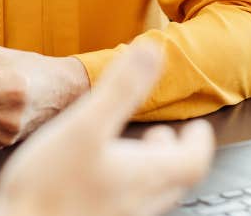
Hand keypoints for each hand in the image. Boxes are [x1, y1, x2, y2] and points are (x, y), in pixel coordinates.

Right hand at [0, 42, 214, 215]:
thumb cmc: (50, 186)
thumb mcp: (85, 125)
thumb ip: (120, 89)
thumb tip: (152, 50)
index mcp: (143, 174)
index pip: (192, 162)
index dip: (199, 143)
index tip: (199, 128)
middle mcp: (137, 201)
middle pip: (172, 180)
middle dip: (174, 154)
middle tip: (169, 136)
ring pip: (148, 193)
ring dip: (149, 169)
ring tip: (134, 150)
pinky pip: (122, 204)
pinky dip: (124, 183)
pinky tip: (97, 175)